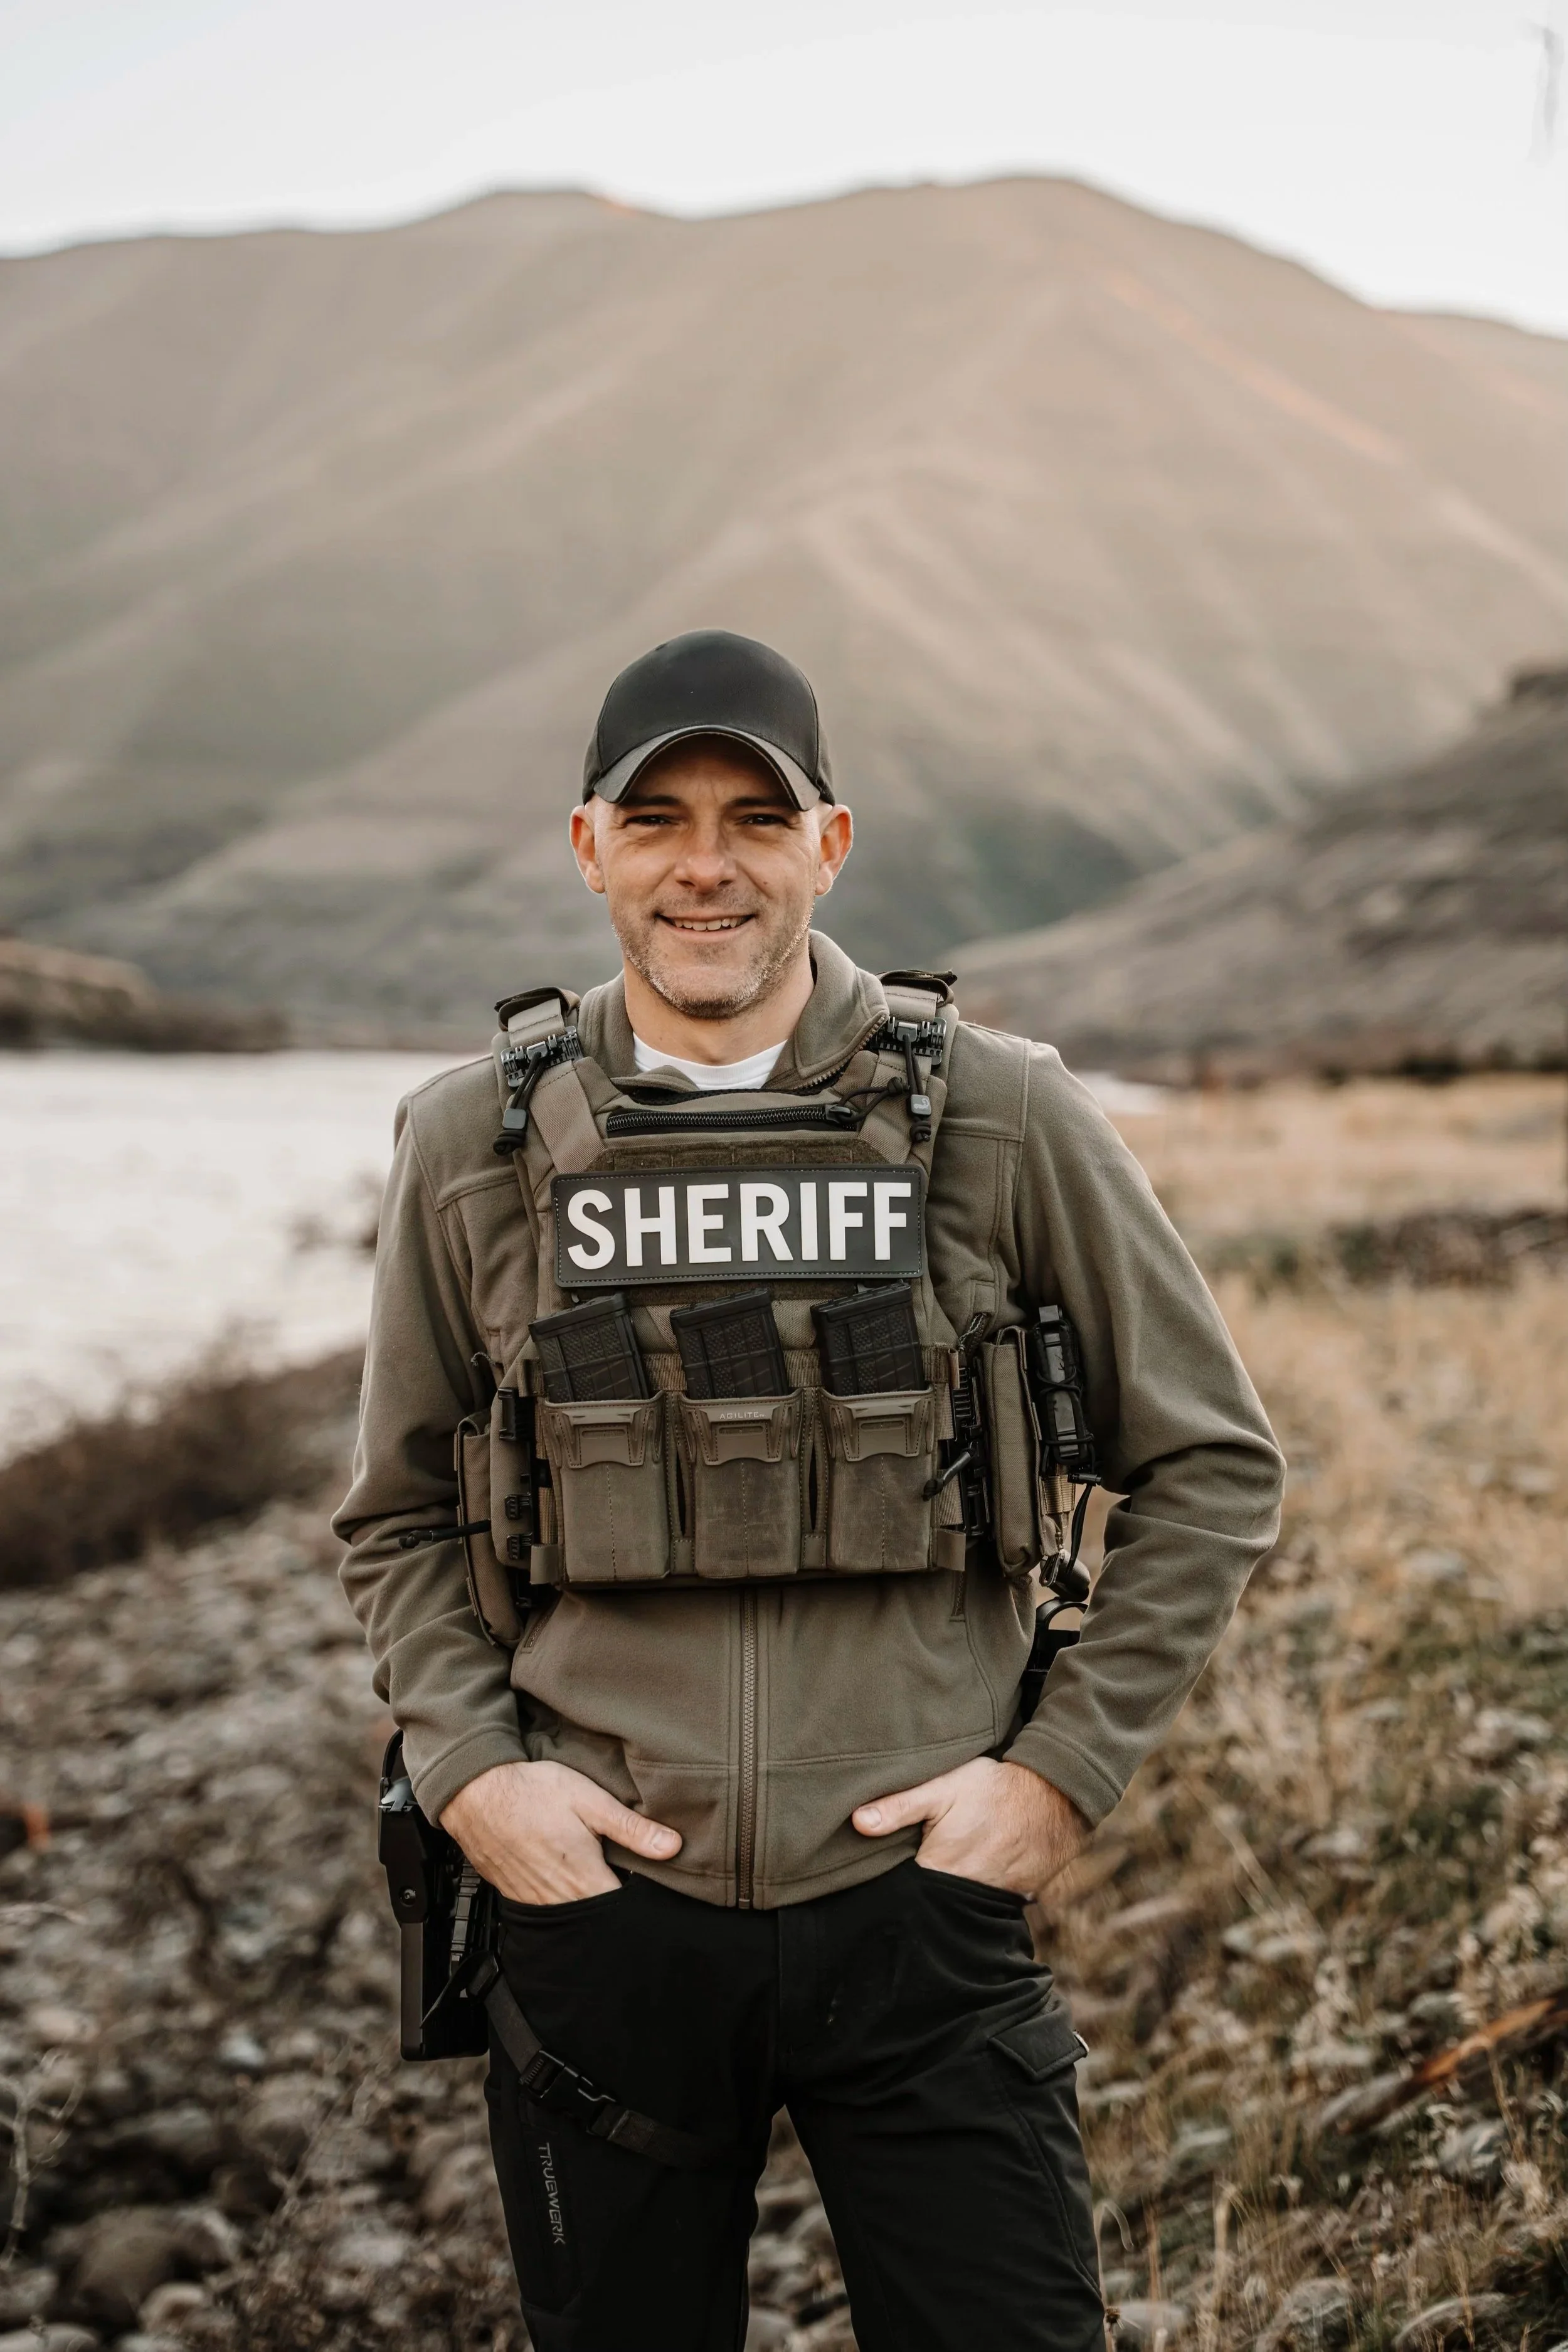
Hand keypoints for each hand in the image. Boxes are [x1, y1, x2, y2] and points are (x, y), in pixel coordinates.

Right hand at [440, 1759, 681, 1904]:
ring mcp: (535, 1901)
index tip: (653, 1890)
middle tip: (625, 1883)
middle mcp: (560, 1900)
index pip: (622, 1910)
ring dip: (587, 1904)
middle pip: (598, 1917)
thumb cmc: (532, 1792)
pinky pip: (547, 1910)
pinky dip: (561, 1900)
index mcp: (584, 1879)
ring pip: (572, 1917)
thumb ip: (632, 1828)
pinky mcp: (516, 1896)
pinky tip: (564, 1879)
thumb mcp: (590, 1800)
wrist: (475, 1792)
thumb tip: (673, 1847)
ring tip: (596, 1878)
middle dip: (615, 1907)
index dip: (641, 1903)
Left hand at [852, 1757, 1088, 1898]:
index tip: (883, 1870)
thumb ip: (898, 1807)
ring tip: (952, 1867)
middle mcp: (962, 1898)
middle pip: (928, 1903)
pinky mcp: (1014, 1901)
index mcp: (937, 1872)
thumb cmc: (992, 1789)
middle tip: (922, 1864)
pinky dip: (978, 1895)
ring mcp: (991, 1903)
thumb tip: (857, 1823)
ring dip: (949, 1895)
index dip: (891, 1881)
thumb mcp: (942, 1787)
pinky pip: (986, 1906)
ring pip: (956, 1908)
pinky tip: (978, 1872)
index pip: (901, 1891)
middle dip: (919, 1893)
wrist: (1053, 1798)